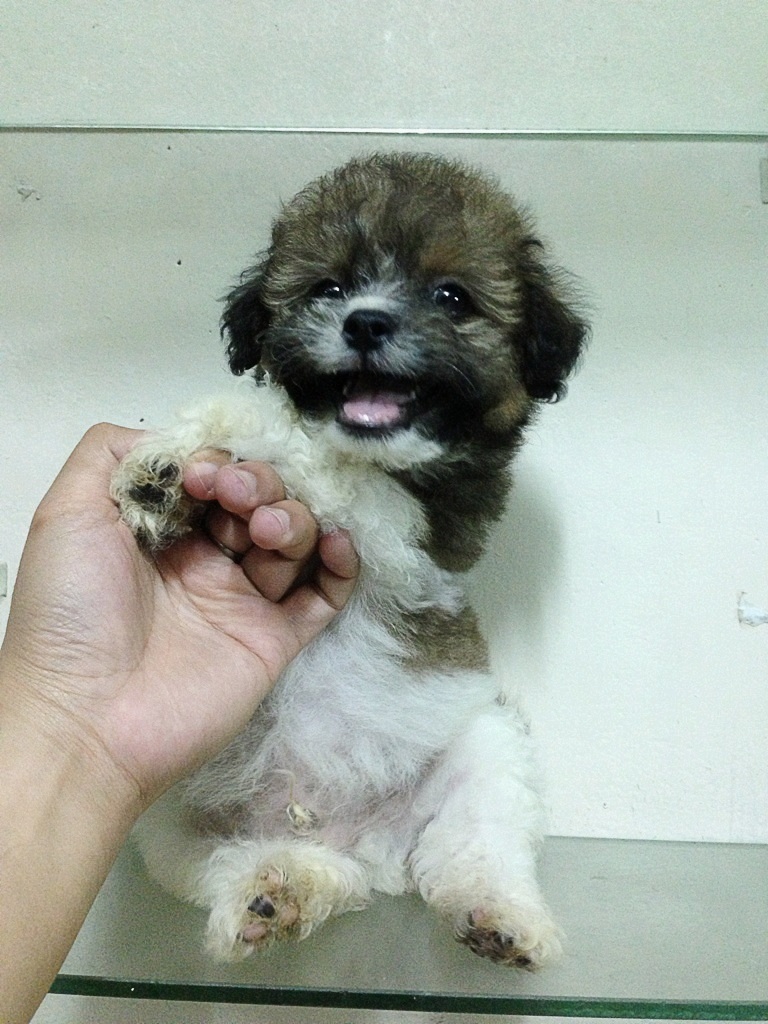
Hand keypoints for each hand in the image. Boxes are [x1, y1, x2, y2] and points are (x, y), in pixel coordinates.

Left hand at [0, 423, 357, 810]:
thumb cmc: (69, 613)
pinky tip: (335, 541)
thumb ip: (111, 455)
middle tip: (235, 499)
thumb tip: (180, 445)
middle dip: (258, 485)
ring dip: (293, 518)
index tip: (202, 476)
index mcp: (160, 530)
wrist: (86, 718)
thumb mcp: (66, 513)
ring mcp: (243, 600)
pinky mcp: (275, 639)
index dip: (218, 464)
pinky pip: (324, 595)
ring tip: (266, 532)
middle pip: (260, 501)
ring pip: (295, 538)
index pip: (213, 476)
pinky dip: (340, 564)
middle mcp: (205, 560)